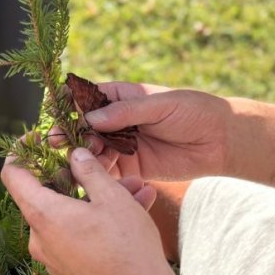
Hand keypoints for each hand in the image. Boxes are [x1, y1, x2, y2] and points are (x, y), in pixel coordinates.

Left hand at [1, 147, 176, 274]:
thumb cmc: (126, 245)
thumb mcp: (111, 197)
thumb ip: (89, 170)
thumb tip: (74, 154)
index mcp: (42, 214)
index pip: (13, 175)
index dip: (20, 152)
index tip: (36, 139)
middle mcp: (39, 237)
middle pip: (47, 194)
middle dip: (79, 175)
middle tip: (106, 164)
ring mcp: (52, 256)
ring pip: (70, 214)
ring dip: (98, 197)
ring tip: (136, 188)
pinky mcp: (68, 269)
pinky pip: (78, 235)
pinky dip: (99, 220)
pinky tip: (135, 210)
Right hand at [56, 82, 231, 181]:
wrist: (220, 142)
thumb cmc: (194, 112)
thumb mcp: (160, 105)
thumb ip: (126, 112)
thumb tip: (90, 118)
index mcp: (120, 97)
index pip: (86, 99)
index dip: (68, 105)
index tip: (54, 113)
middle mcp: (116, 122)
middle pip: (83, 128)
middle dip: (69, 134)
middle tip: (58, 142)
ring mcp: (121, 146)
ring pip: (91, 151)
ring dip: (82, 156)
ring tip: (78, 160)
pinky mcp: (130, 168)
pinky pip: (107, 172)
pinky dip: (97, 175)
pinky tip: (91, 176)